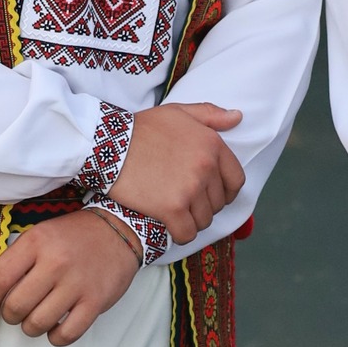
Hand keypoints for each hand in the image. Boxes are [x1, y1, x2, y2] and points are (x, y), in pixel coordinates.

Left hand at [0, 209, 138, 346]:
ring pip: (37, 324)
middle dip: (10, 315)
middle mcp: (56, 262)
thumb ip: (10, 262)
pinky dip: (55, 337)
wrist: (118, 229)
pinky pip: (66, 335)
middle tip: (16, 311)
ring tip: (36, 317)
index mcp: (36, 242)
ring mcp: (77, 284)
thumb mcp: (38, 237)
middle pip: (16, 306)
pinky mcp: (95, 302)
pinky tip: (56, 326)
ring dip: (31, 327)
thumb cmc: (73, 236)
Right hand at [109, 102, 244, 243]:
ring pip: (204, 220)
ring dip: (191, 220)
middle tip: (184, 201)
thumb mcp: (178, 112)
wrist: (109, 145)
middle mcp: (206, 167)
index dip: (225, 191)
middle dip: (204, 205)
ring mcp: (190, 188)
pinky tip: (169, 226)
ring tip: (175, 212)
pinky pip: (187, 233)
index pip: (235, 180)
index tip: (210, 194)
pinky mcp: (172, 208)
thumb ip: (210, 115)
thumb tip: (238, 117)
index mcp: (212, 144)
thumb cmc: (142, 128)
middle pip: (218, 203)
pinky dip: (180, 234)